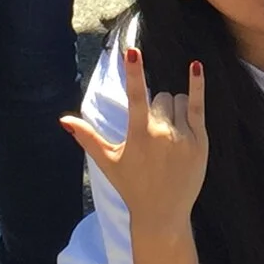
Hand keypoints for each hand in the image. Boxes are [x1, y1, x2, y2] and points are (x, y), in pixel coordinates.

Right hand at [61, 48, 206, 224]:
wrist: (163, 212)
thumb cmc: (132, 186)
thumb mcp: (108, 162)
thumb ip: (88, 138)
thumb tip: (63, 120)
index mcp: (138, 135)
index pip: (136, 97)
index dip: (134, 73)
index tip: (133, 51)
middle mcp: (162, 133)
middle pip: (159, 98)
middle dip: (155, 108)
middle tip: (152, 135)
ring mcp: (183, 136)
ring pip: (177, 100)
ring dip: (172, 109)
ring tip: (168, 134)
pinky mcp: (200, 141)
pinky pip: (198, 106)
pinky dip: (196, 85)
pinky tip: (196, 67)